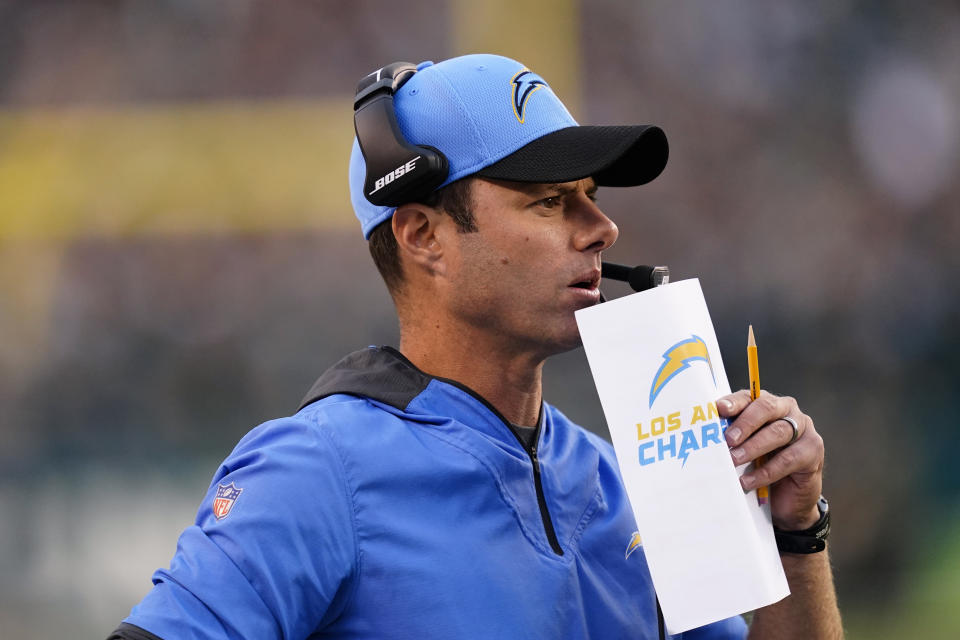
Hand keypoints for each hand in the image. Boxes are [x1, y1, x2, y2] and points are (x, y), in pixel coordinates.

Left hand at [717, 390, 823, 530]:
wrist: (787, 497)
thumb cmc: (761, 464)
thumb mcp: (744, 447)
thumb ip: (733, 436)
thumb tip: (707, 433)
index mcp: (767, 404)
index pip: (750, 397)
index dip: (735, 402)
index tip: (719, 409)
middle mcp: (788, 410)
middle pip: (766, 408)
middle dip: (745, 423)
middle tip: (728, 440)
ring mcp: (804, 429)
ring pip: (779, 432)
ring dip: (753, 447)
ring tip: (734, 460)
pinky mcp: (813, 451)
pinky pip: (788, 459)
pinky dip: (766, 472)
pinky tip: (748, 481)